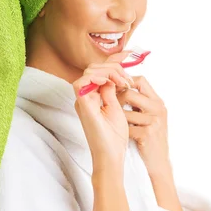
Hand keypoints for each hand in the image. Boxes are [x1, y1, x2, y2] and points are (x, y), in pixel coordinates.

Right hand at [72, 49, 135, 171]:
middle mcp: (84, 96)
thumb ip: (112, 90)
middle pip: (94, 68)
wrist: (110, 156)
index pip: (99, 71)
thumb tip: (113, 77)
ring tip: (124, 83)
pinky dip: (98, 78)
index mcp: (92, 96)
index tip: (129, 54)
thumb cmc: (114, 137)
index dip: (113, 60)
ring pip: (89, 71)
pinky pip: (82, 82)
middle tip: (128, 80)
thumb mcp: (116, 107)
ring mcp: (82, 100)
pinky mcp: (82, 105)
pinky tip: (112, 83)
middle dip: (114, 67)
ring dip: (109, 71)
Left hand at [116, 76, 172, 178]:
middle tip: (110, 107)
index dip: (124, 83)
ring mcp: (154, 121)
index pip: (140, 80)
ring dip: (117, 118)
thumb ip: (140, 101)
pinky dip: (121, 130)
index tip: (114, 91)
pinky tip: (121, 135)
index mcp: (158, 102)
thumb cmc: (149, 137)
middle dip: (116, 100)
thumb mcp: (149, 116)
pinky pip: (125, 126)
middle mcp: (158, 108)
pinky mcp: (147, 133)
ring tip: (116, 123)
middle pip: (129, 93)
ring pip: (124, 111)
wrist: (159, 162)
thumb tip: (117, 85)